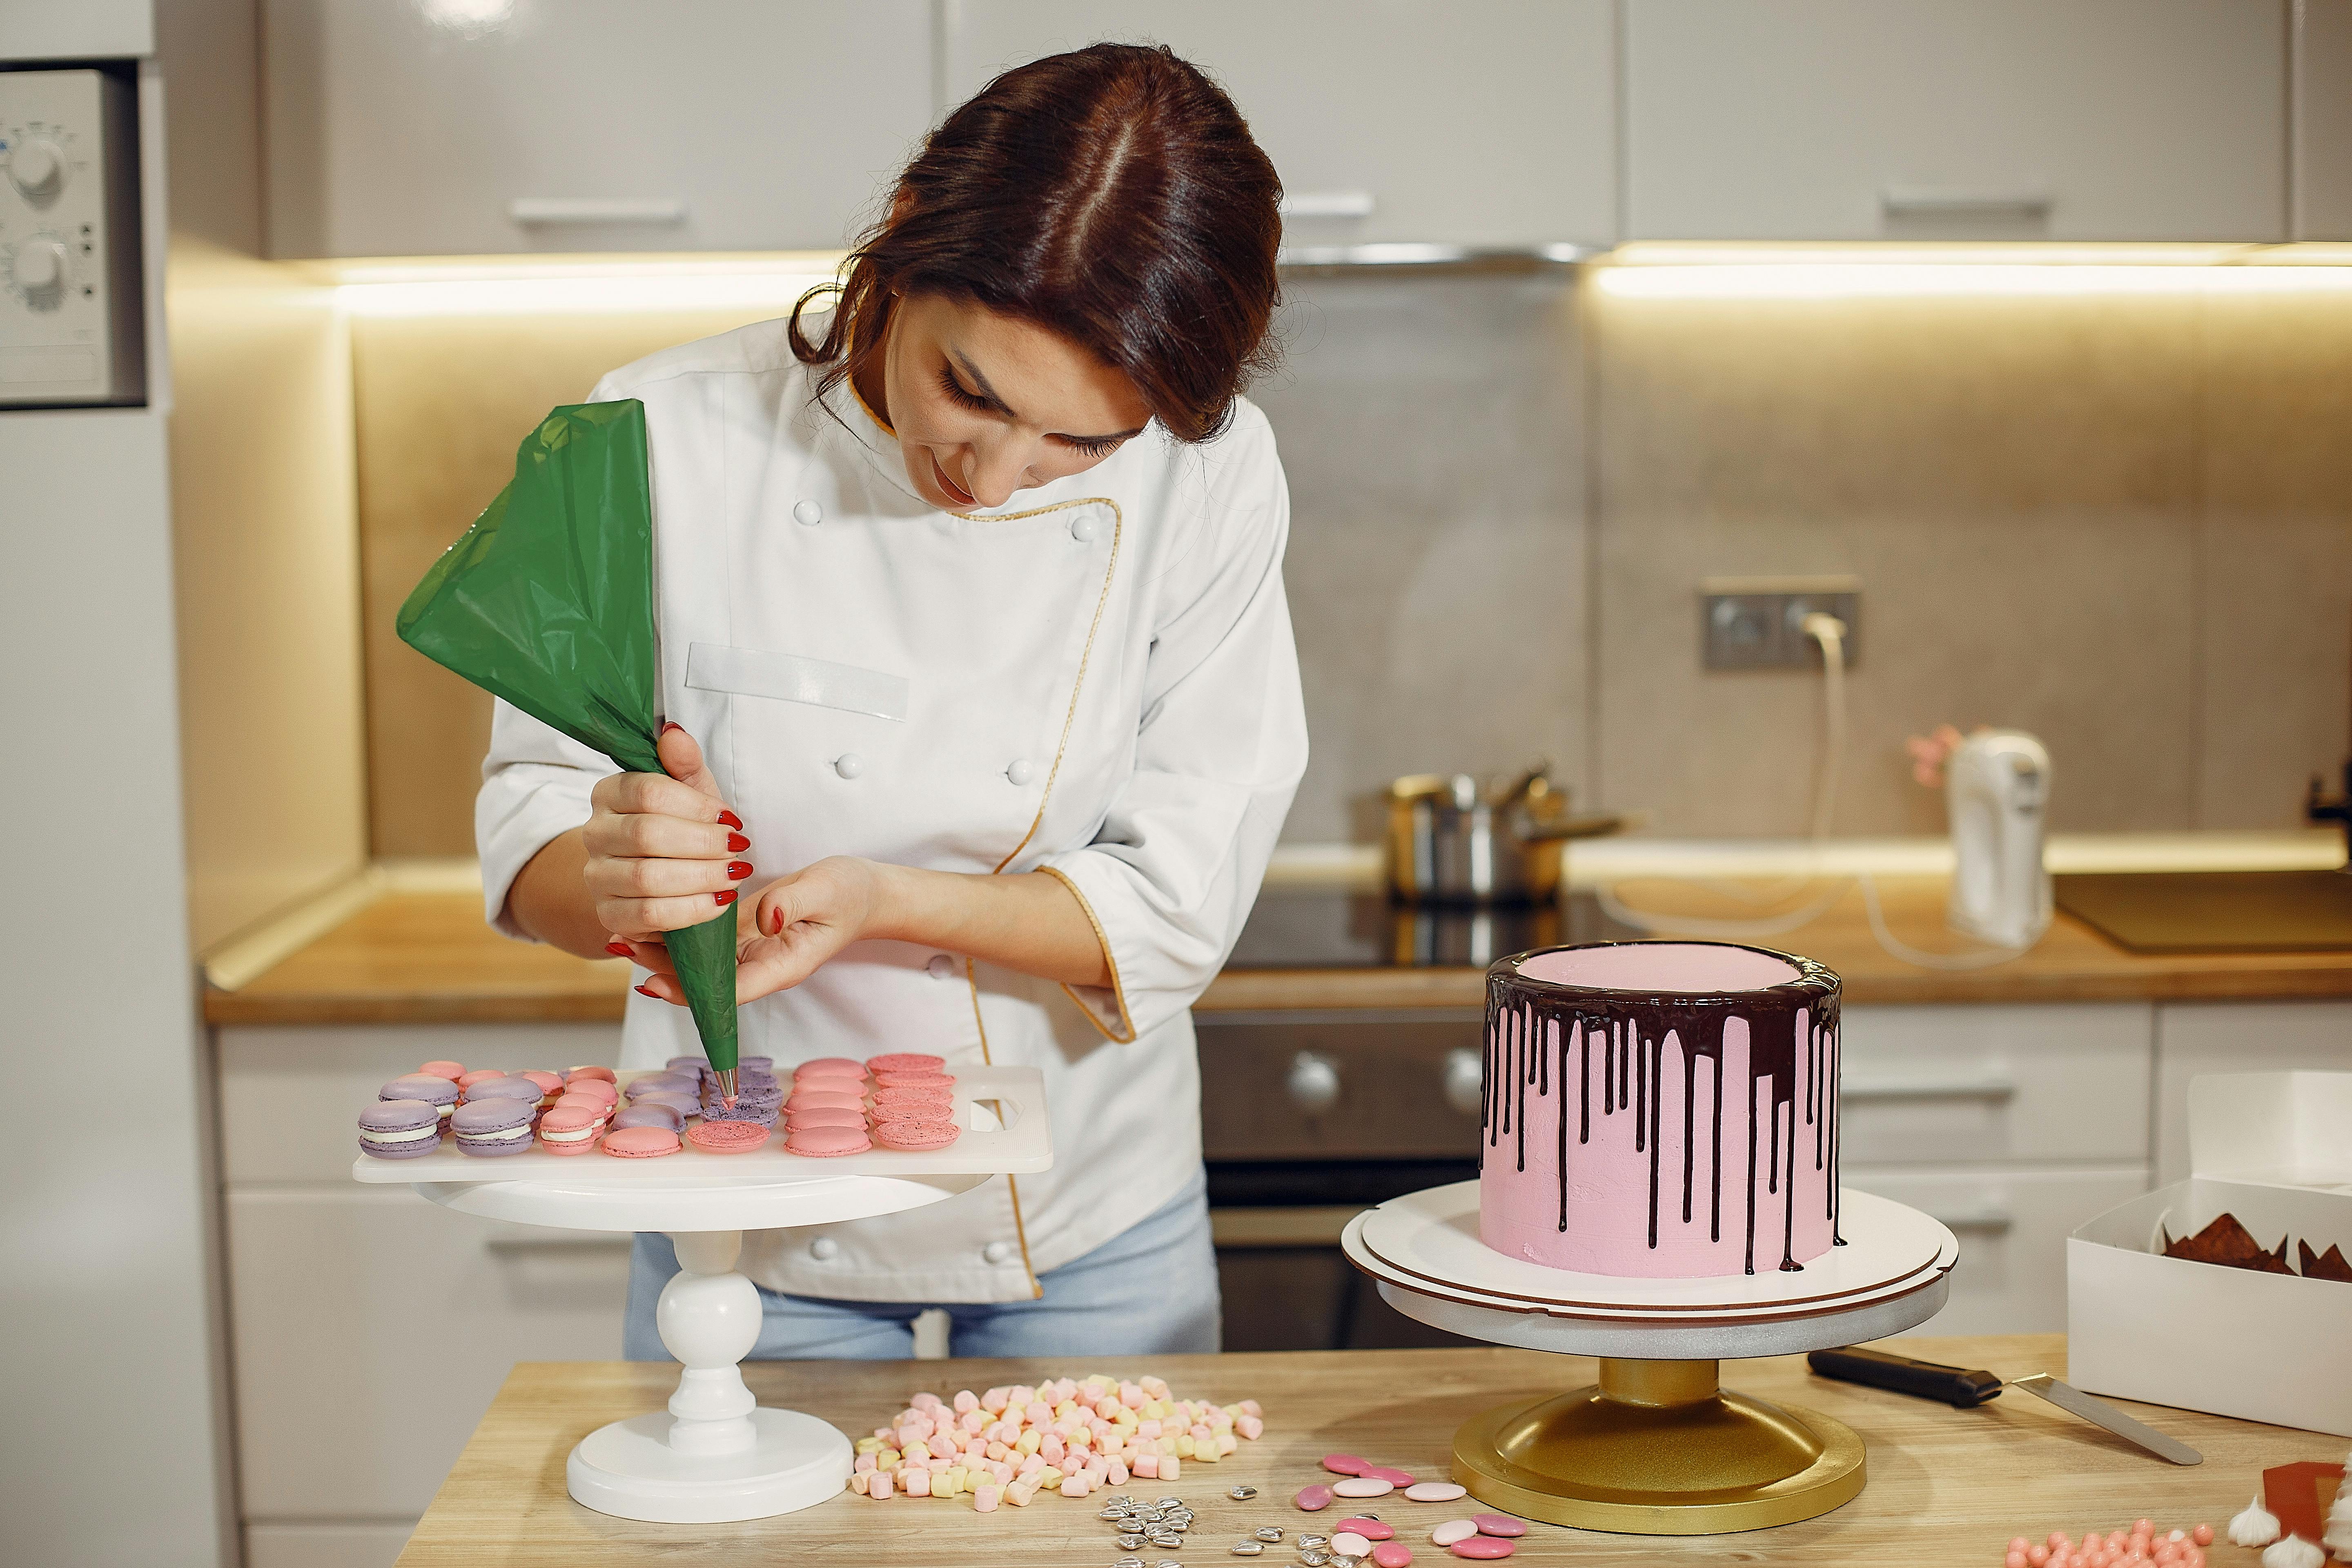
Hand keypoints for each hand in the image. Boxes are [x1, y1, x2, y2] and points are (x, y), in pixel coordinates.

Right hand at [583, 723, 751, 942]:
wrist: (657, 874)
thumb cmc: (679, 825)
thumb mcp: (690, 791)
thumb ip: (685, 764)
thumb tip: (674, 734)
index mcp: (609, 793)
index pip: (648, 793)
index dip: (696, 807)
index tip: (731, 818)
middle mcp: (594, 833)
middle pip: (647, 836)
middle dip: (703, 843)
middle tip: (739, 848)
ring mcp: (597, 876)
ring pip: (647, 879)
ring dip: (701, 878)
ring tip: (735, 874)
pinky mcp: (609, 914)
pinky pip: (648, 916)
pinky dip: (691, 910)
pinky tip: (720, 901)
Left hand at [624, 856, 888, 1005]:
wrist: (865, 893)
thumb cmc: (850, 894)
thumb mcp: (826, 891)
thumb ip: (793, 903)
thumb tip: (765, 916)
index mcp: (781, 965)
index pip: (729, 991)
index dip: (690, 990)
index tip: (653, 983)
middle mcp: (760, 965)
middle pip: (704, 981)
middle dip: (662, 969)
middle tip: (622, 946)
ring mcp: (751, 952)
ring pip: (699, 963)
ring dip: (662, 951)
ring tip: (623, 935)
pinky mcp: (744, 934)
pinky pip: (705, 941)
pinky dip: (678, 932)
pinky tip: (651, 916)